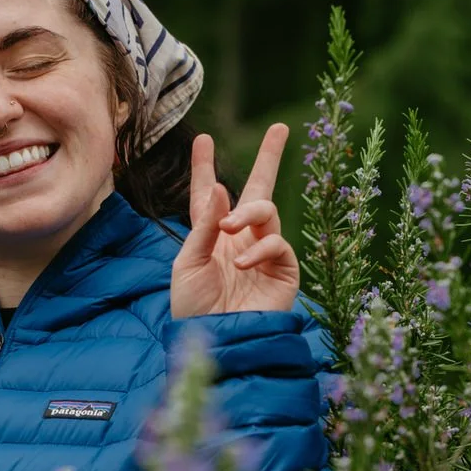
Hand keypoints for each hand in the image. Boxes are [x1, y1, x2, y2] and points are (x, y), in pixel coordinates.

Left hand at [170, 124, 299, 317]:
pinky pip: (278, 243)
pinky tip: (242, 263)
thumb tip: (223, 188)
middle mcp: (239, 239)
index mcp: (211, 237)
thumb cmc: (194, 309)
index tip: (204, 140)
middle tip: (279, 128)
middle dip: (270, 158)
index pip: (209, 196)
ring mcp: (263, 253)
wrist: (215, 342)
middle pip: (257, 190)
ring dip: (248, 212)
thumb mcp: (187, 264)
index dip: (206, 168)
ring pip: (267, 211)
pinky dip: (259, 248)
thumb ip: (204, 227)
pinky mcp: (283, 271)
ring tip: (229, 227)